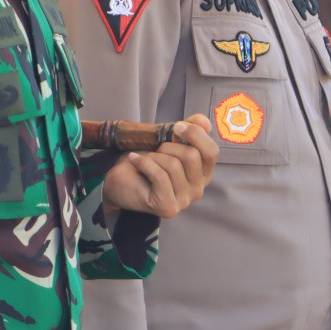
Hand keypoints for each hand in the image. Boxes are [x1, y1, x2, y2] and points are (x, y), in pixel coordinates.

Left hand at [101, 115, 217, 218]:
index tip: (176, 126)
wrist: (119, 179)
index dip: (195, 134)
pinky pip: (160, 176)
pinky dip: (144, 163)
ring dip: (154, 157)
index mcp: (203, 173)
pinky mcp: (168, 207)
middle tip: (155, 151)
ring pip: (174, 165)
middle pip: (192, 156)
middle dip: (168, 146)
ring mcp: (184, 201)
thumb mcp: (170, 141)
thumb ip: (191, 130)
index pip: (211, 151)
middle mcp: (198, 189)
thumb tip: (205, 122)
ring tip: (145, 160)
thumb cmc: (147, 160)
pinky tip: (135, 161)